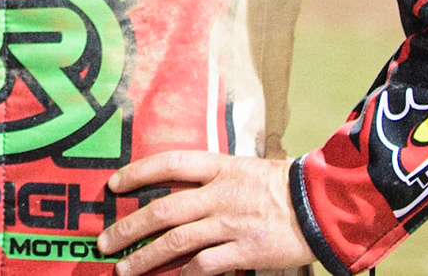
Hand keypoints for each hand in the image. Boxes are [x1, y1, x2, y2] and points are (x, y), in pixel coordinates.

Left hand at [98, 152, 311, 275]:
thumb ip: (211, 180)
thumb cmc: (283, 187)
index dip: (137, 173)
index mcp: (219, 167)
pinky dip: (184, 274)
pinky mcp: (244, 251)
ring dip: (145, 257)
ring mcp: (230, 223)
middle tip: (105, 242)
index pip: (168, 164)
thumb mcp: (244, 169)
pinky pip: (204, 265)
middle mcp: (219, 194)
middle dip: (128, 227)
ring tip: (124, 269)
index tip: (113, 185)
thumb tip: (178, 192)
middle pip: (162, 209)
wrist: (322, 205)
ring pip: (175, 241)